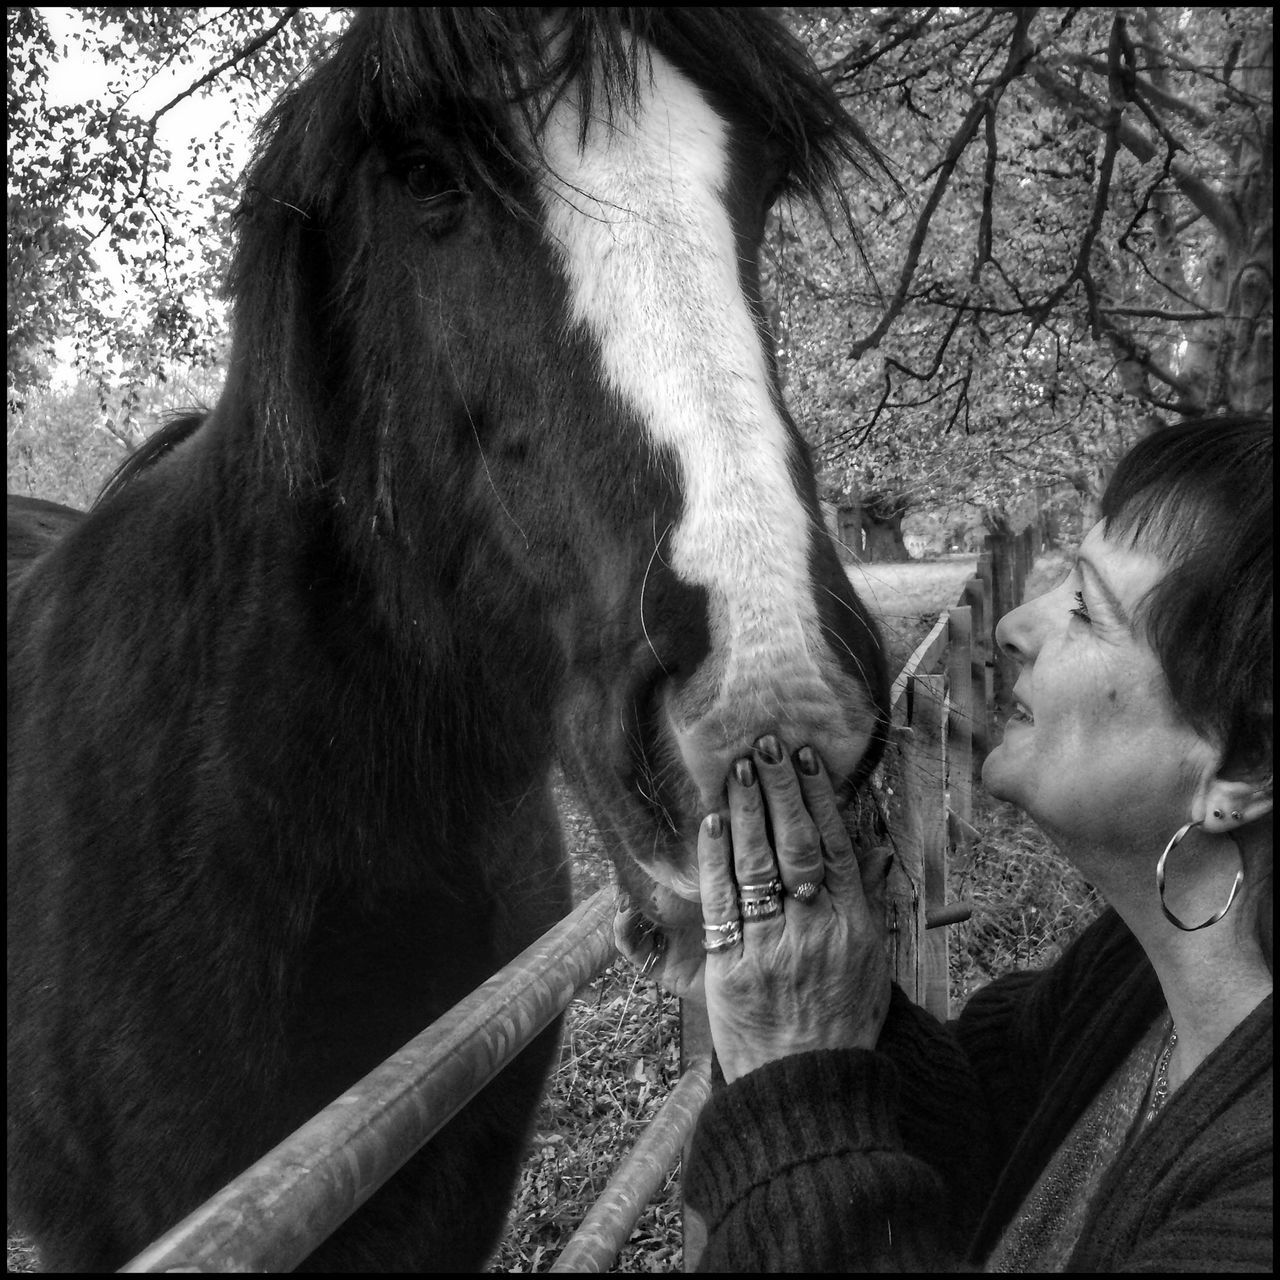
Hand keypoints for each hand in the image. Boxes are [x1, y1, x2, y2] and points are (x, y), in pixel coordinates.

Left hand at [699, 738, 891, 1082]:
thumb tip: (867, 851)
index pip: (836, 847)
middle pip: (797, 845)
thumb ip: (865, 904)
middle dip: (780, 790)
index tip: (808, 762)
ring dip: (746, 811)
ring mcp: (772, 948)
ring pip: (758, 864)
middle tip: (767, 746)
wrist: (807, 1089)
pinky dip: (715, 859)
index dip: (820, 800)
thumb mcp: (871, 964)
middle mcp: (815, 930)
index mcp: (854, 927)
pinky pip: (722, 902)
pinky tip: (711, 823)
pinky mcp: (731, 968)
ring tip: (739, 769)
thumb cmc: (842, 1025)